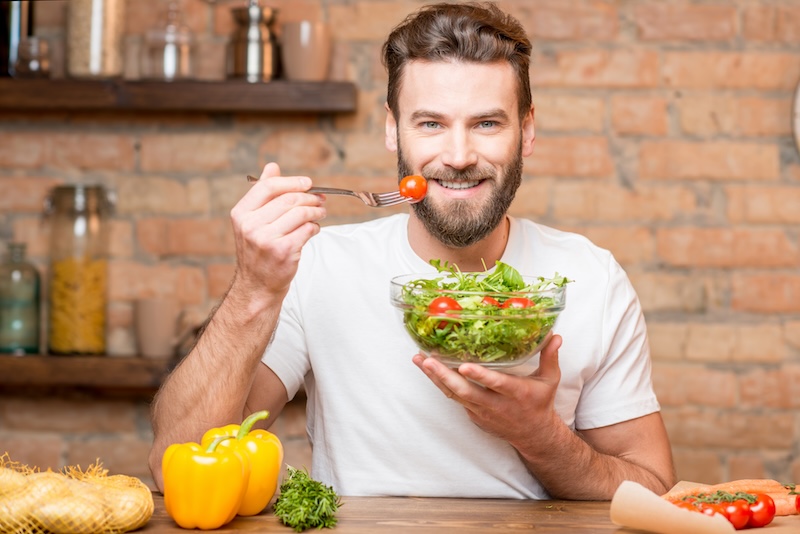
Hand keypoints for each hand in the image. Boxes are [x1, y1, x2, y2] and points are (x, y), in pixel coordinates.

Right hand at [229, 162, 325, 298]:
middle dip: (310, 197)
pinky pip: (307, 230)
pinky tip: (314, 229)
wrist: (257, 286)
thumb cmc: (258, 251)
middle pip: (289, 199)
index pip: (268, 186)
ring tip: (321, 212)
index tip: (308, 183)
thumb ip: (262, 194)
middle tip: (321, 199)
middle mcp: (251, 226)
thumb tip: (272, 166)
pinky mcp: (283, 251)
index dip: (292, 181)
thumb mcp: (252, 221)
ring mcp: (266, 239)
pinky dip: (315, 227)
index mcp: (241, 214)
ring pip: (300, 213)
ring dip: (316, 210)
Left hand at [412, 334, 562, 444]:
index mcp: (515, 393)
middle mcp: (495, 404)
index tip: (464, 366)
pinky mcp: (472, 415)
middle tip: (427, 360)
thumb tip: (555, 335)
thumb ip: (549, 357)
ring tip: (418, 360)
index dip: (480, 376)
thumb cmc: (540, 403)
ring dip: (434, 378)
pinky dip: (440, 384)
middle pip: (465, 391)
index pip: (496, 384)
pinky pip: (453, 398)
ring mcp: (481, 411)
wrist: (533, 435)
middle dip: (444, 376)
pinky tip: (427, 370)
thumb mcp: (549, 381)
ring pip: (453, 395)